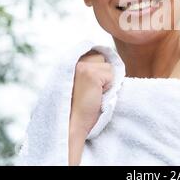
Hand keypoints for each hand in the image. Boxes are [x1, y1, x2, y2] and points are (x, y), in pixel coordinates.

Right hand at [68, 50, 112, 164]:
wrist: (70, 124)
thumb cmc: (77, 108)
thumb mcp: (79, 83)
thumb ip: (87, 70)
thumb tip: (104, 60)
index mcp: (68, 61)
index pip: (93, 55)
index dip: (96, 70)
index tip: (90, 85)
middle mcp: (73, 60)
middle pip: (101, 58)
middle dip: (101, 74)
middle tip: (90, 91)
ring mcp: (81, 65)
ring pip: (108, 66)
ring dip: (105, 81)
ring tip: (92, 93)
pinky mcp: (90, 73)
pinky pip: (111, 75)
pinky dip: (108, 87)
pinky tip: (95, 96)